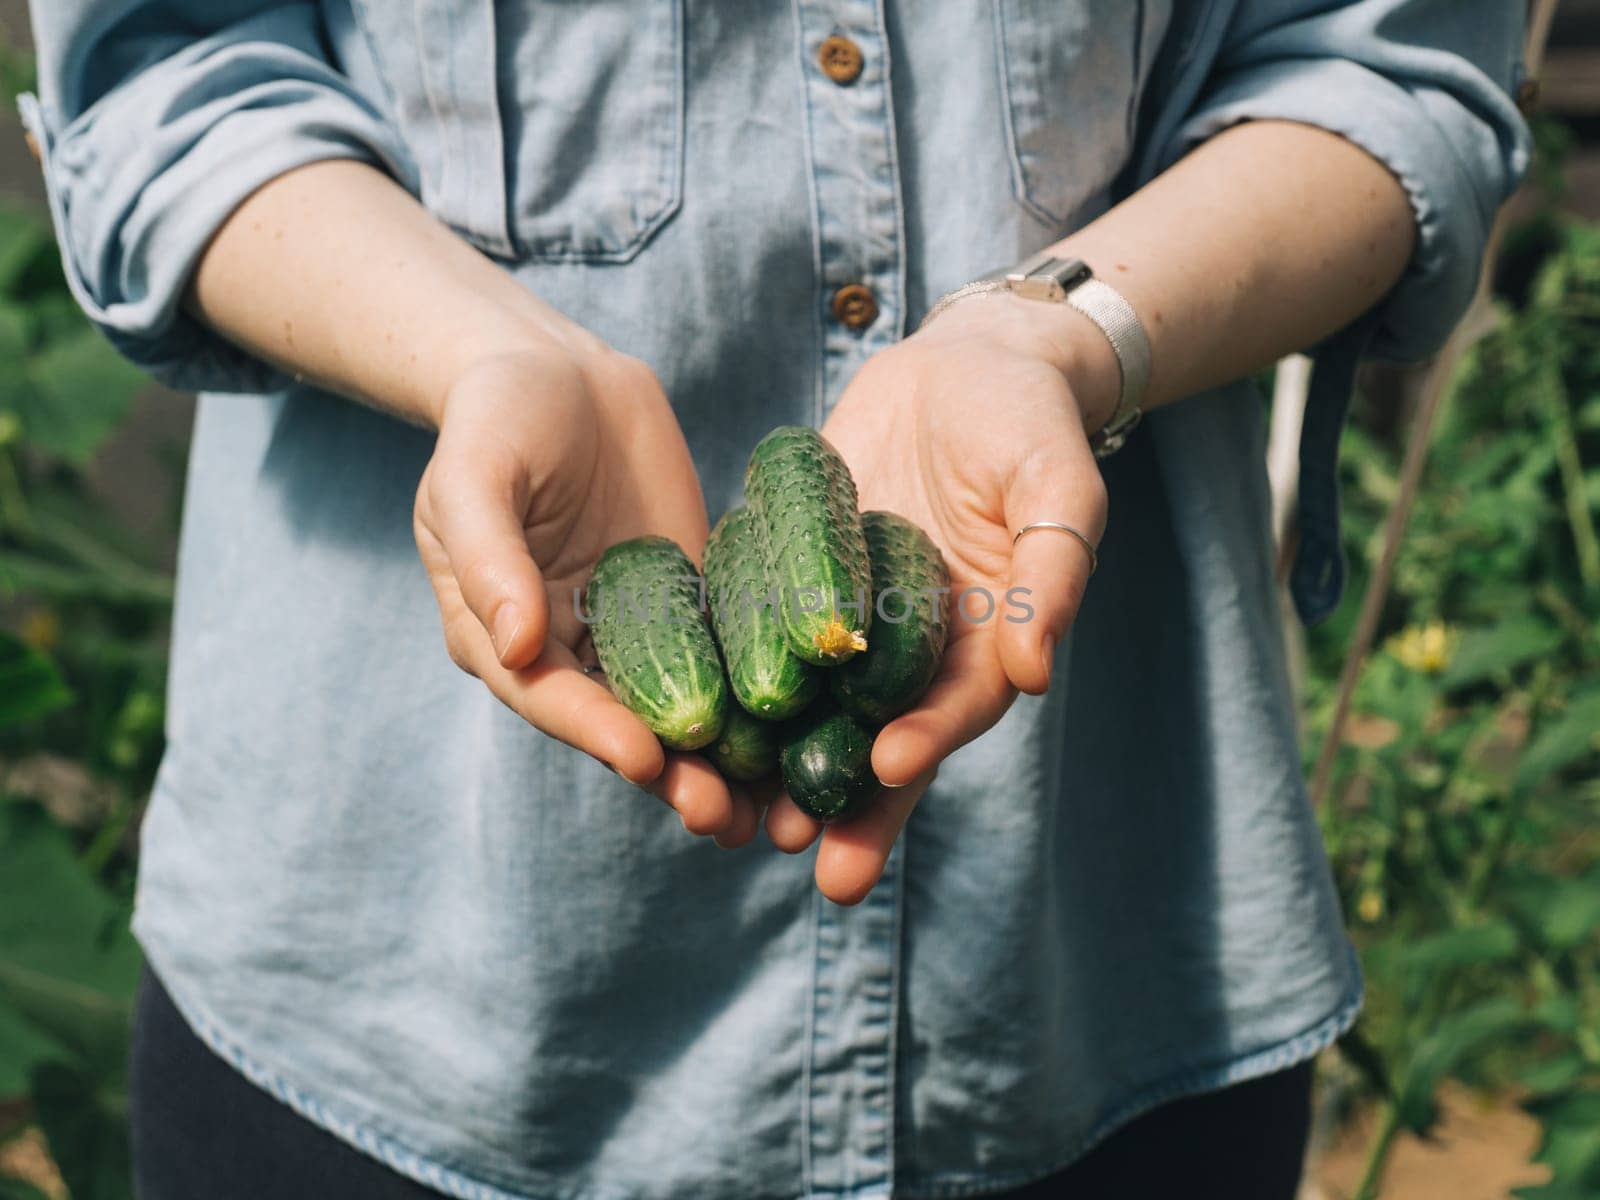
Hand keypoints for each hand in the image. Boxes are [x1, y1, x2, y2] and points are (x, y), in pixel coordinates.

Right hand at [414, 346, 763, 846]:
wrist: (560, 369)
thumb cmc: (498, 415)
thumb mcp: (477, 475)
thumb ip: (489, 556)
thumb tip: (515, 644)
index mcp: (502, 635)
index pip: (551, 696)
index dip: (597, 733)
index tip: (648, 761)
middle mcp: (570, 647)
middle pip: (622, 724)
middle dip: (672, 775)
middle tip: (725, 817)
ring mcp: (634, 629)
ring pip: (682, 706)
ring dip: (723, 762)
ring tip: (773, 811)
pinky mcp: (689, 601)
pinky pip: (726, 653)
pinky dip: (761, 696)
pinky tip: (808, 730)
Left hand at [767, 294, 1114, 899]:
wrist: (967, 369)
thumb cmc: (1027, 425)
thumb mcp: (1056, 486)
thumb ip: (1051, 573)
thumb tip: (1036, 671)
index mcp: (982, 644)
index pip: (955, 707)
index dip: (927, 740)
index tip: (890, 766)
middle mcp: (908, 649)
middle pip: (874, 738)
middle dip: (843, 801)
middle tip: (801, 856)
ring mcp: (845, 621)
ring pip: (805, 708)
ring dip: (771, 765)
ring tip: (731, 816)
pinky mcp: (791, 580)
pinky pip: (754, 632)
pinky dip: (724, 676)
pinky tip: (683, 716)